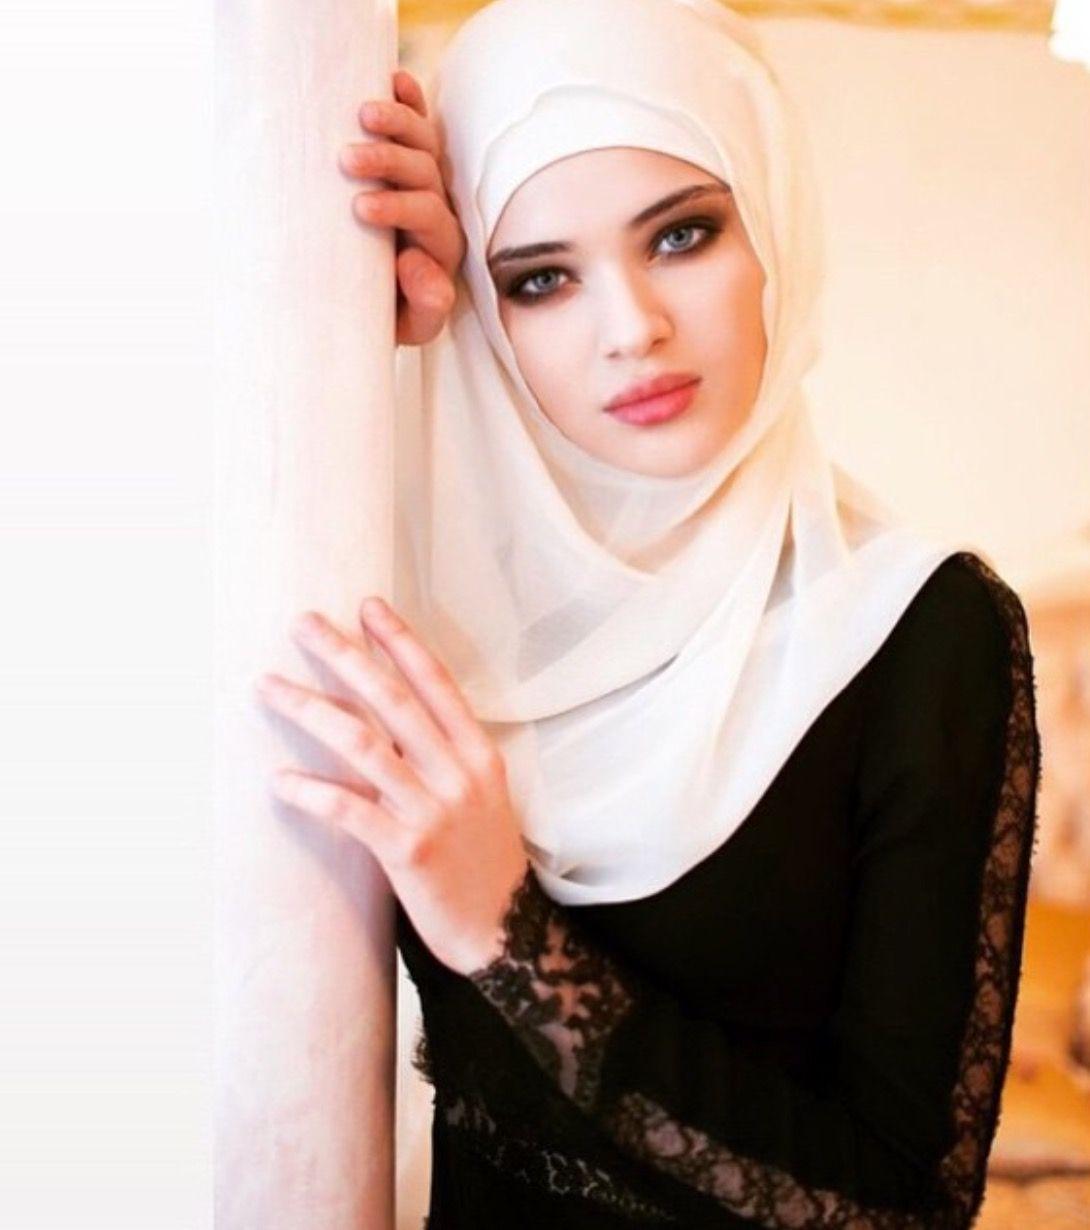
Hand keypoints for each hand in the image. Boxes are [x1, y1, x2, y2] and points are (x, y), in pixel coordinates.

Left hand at [253, 596, 529, 976]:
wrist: (504, 932)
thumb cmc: (485, 861)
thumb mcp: (481, 796)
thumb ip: (441, 757)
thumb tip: (389, 721)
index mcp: (478, 754)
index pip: (436, 683)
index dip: (400, 642)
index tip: (367, 607)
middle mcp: (458, 773)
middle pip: (393, 700)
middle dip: (345, 655)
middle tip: (303, 623)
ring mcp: (434, 811)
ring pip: (364, 745)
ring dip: (311, 709)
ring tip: (268, 686)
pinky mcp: (408, 851)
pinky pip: (350, 811)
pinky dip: (311, 793)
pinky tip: (278, 781)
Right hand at [341, 68, 465, 346]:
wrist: (376, 304)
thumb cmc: (392, 316)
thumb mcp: (411, 325)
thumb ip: (426, 307)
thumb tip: (420, 267)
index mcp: (440, 245)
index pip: (428, 215)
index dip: (400, 207)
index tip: (362, 208)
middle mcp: (437, 208)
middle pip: (425, 171)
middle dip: (390, 161)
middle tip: (349, 159)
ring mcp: (423, 181)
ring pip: (423, 142)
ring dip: (397, 122)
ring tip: (363, 111)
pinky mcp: (407, 162)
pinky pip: (418, 125)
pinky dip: (409, 101)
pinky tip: (394, 79)